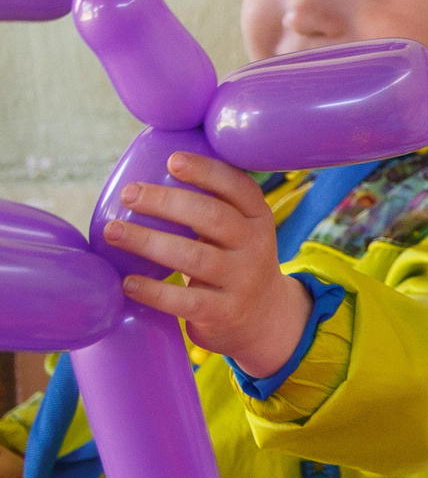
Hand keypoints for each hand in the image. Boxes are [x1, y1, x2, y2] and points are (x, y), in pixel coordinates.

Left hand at [105, 152, 309, 378]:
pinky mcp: (224, 312)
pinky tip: (127, 282)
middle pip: (213, 217)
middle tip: (129, 194)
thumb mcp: (238, 231)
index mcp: (258, 218)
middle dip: (167, 202)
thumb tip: (148, 178)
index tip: (172, 160)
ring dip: (148, 241)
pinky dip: (153, 291)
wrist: (263, 317)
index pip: (239, 187)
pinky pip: (185, 301)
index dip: (207, 172)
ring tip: (113, 231)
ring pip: (195, 257)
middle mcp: (255, 246)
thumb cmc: (233, 261)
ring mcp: (242, 281)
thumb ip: (210, 208)